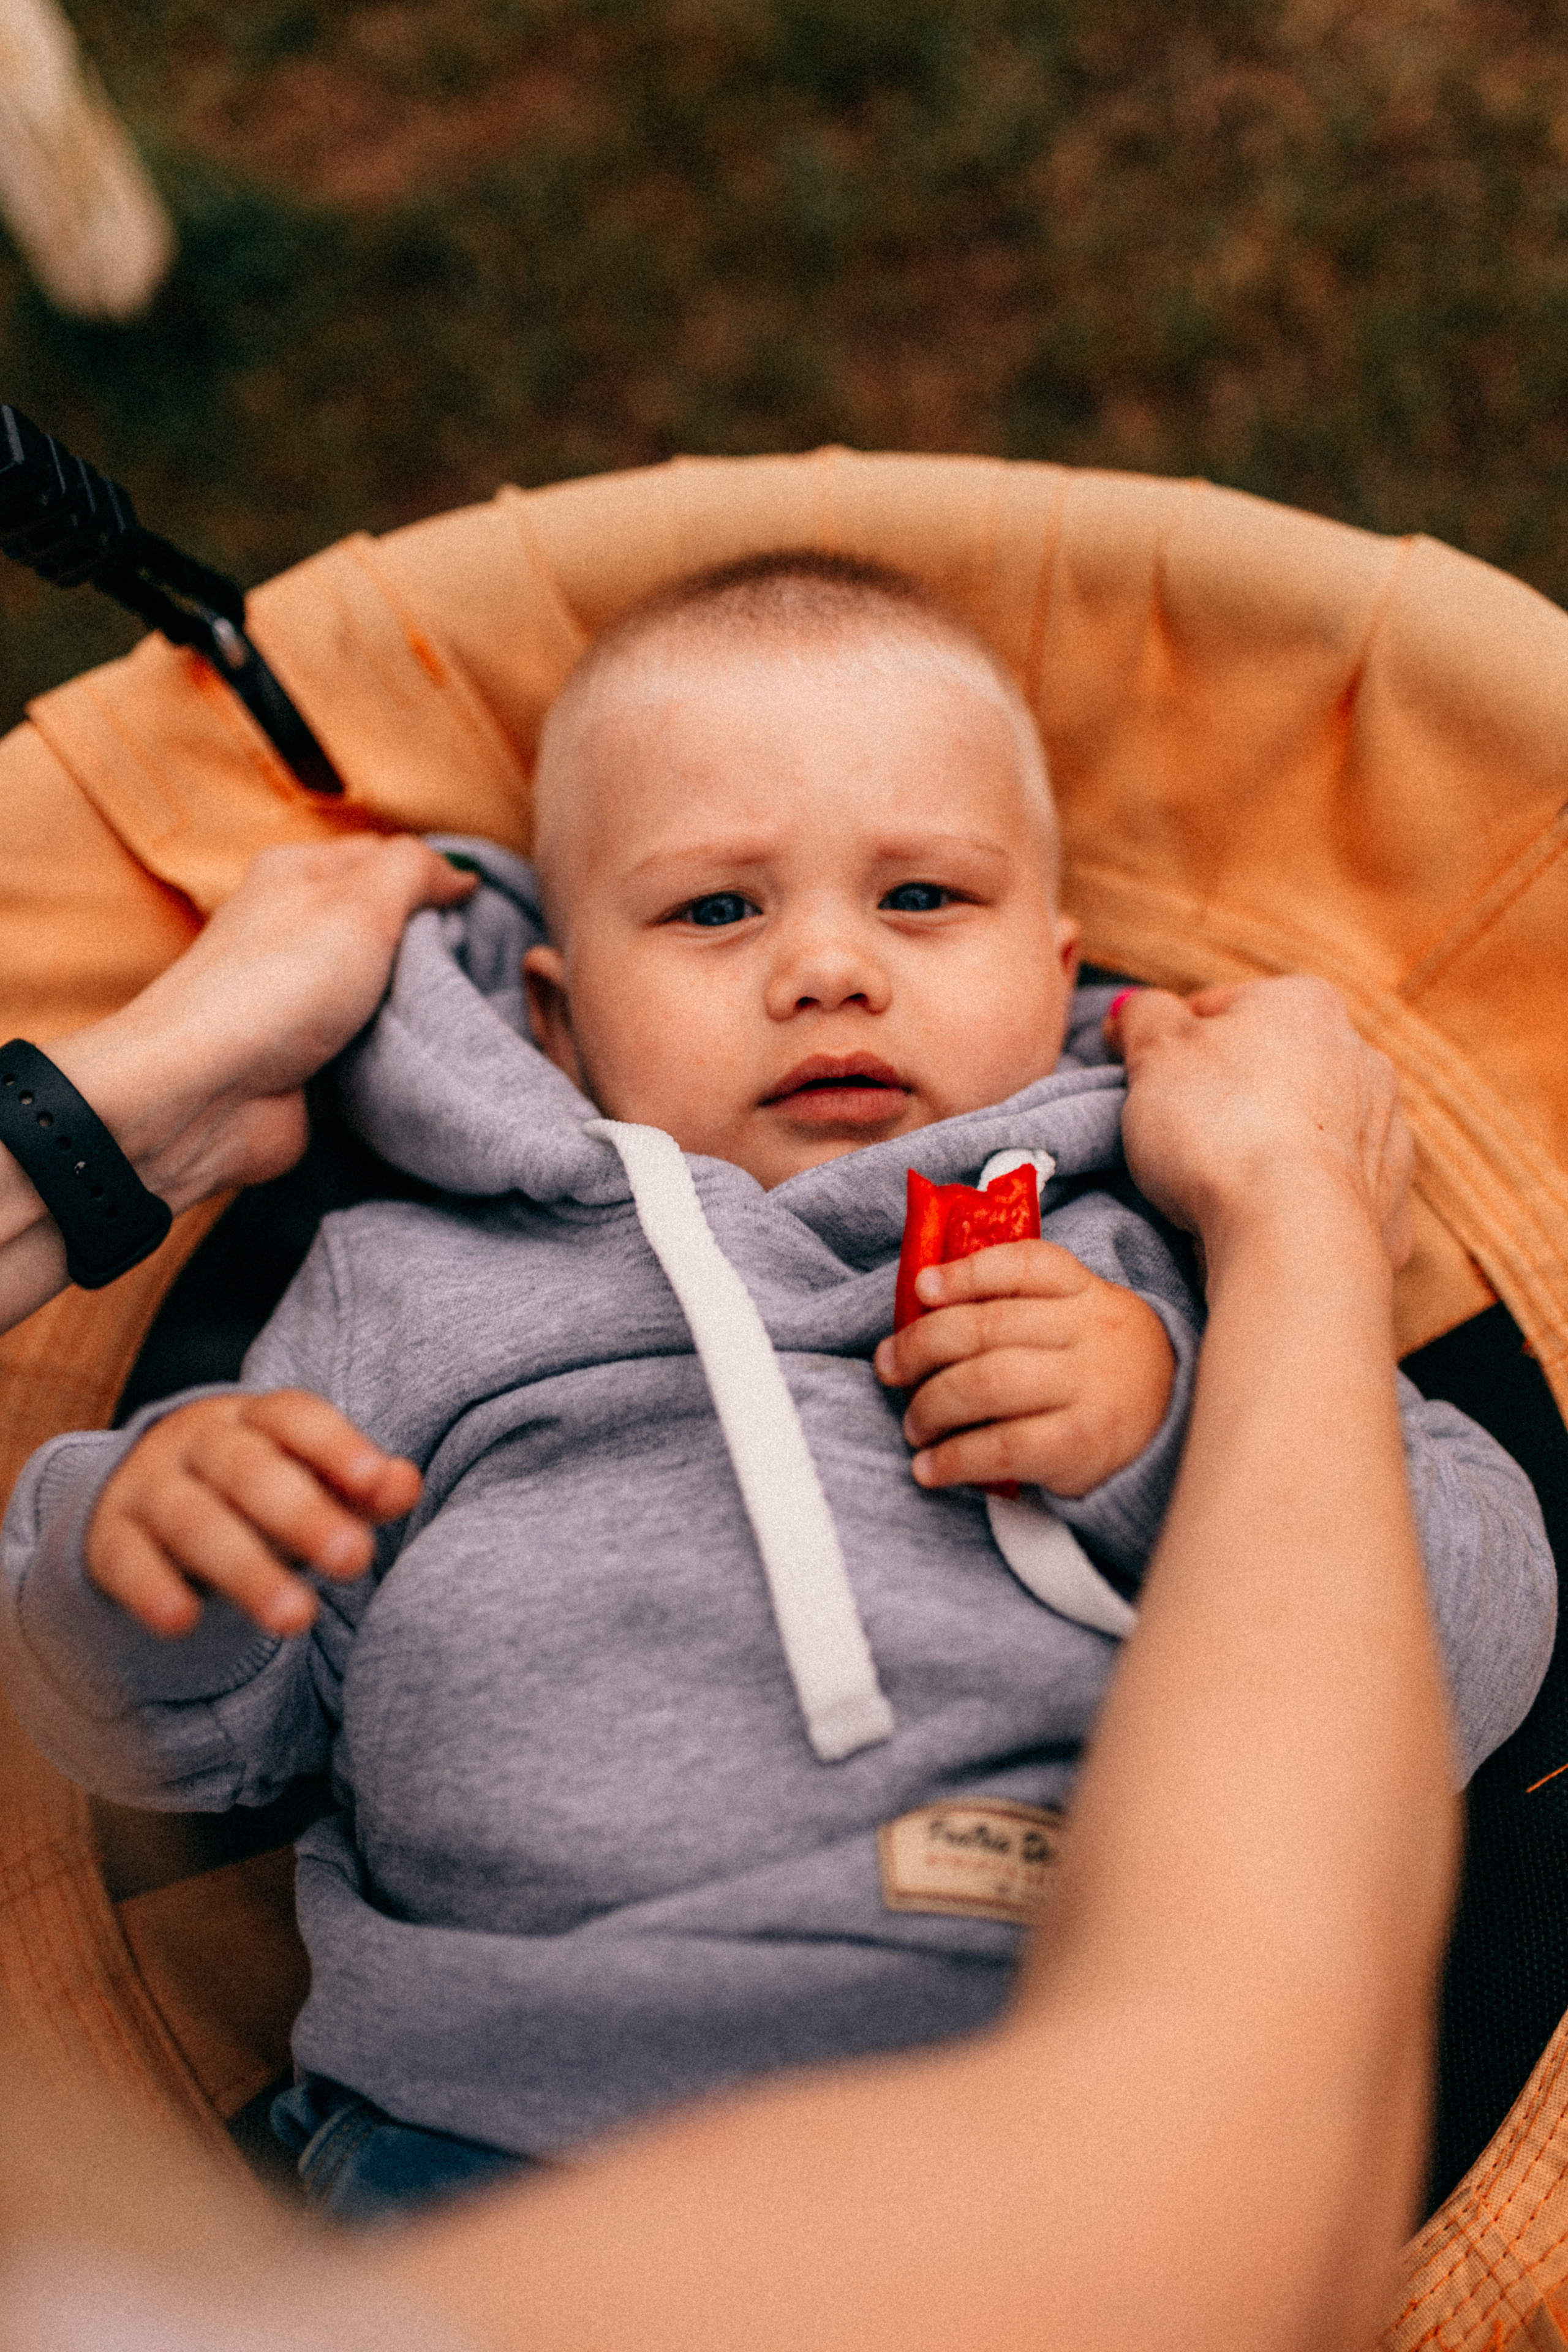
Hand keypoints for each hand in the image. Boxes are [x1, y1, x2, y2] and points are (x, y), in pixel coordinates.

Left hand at [53, 836, 475, 1211]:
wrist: (207, 1095)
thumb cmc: (278, 985)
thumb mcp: (361, 901)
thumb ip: (415, 869)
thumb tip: (459, 873)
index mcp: (299, 876)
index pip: (387, 859)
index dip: (439, 881)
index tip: (491, 914)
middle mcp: (296, 931)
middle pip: (391, 928)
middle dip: (439, 950)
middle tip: (487, 969)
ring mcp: (302, 1000)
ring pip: (387, 992)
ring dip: (424, 1008)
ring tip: (470, 1016)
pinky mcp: (310, 1062)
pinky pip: (374, 1049)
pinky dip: (402, 1055)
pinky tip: (435, 1059)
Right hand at [85, 1390, 421, 1638]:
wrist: (143, 1495)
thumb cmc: (253, 1488)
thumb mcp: (308, 1481)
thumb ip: (360, 1486)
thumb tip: (406, 1483)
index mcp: (256, 1419)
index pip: (296, 1418)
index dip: (336, 1446)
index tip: (377, 1483)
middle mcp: (198, 1443)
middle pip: (248, 1470)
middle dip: (302, 1514)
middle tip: (355, 1560)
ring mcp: (149, 1486)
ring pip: (194, 1521)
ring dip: (246, 1569)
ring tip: (295, 1617)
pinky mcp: (110, 1537)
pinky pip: (127, 1560)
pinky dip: (152, 1588)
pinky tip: (182, 1620)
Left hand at [873, 1241, 1175, 1495]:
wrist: (1177, 1428)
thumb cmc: (1100, 1367)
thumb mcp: (1079, 1317)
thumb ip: (1019, 1304)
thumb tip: (924, 1301)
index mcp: (1085, 1292)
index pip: (1023, 1264)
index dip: (965, 1273)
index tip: (922, 1288)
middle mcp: (1090, 1332)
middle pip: (987, 1328)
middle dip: (921, 1347)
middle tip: (890, 1369)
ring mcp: (1090, 1388)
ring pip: (987, 1384)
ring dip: (931, 1405)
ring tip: (914, 1424)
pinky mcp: (1082, 1444)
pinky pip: (1003, 1447)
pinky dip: (953, 1459)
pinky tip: (929, 1468)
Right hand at [1110, 978, 1413, 1273]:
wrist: (1293, 1233)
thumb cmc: (1221, 1128)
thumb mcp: (1156, 1052)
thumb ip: (1144, 1017)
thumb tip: (1136, 1009)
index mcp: (1305, 1004)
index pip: (1220, 1009)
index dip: (1172, 1047)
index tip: (1148, 1083)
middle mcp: (1360, 1056)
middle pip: (1273, 1069)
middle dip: (1229, 1095)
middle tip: (1180, 1134)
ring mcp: (1384, 1131)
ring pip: (1309, 1130)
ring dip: (1271, 1146)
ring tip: (1223, 1184)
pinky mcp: (1388, 1202)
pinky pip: (1334, 1192)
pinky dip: (1303, 1202)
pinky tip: (1268, 1220)